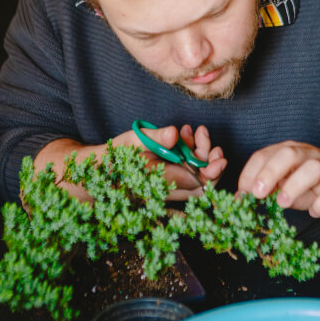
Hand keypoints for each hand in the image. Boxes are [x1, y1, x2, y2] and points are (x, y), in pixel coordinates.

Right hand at [110, 123, 226, 200]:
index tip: (219, 157)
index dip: (212, 172)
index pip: (196, 183)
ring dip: (201, 155)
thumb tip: (173, 134)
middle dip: (212, 164)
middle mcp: (166, 189)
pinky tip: (185, 134)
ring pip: (195, 177)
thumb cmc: (114, 155)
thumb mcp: (132, 141)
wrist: (100, 171)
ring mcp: (168, 186)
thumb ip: (154, 137)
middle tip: (214, 146)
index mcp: (160, 182)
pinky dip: (190, 154)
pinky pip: (185, 172)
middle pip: (201, 185)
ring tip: (196, 131)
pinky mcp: (167, 180)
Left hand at [237, 141, 319, 219]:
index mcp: (289, 152)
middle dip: (269, 172)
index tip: (242, 193)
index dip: (250, 173)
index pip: (265, 155)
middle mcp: (308, 156)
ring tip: (282, 203)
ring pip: (313, 168)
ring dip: (295, 185)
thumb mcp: (286, 183)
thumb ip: (267, 188)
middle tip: (257, 193)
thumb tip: (240, 198)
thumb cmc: (311, 184)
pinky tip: (314, 212)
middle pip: (288, 154)